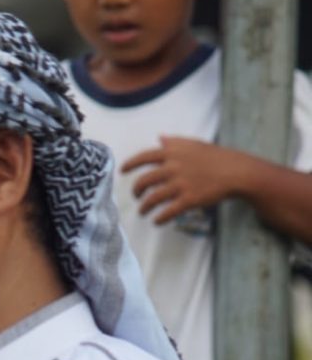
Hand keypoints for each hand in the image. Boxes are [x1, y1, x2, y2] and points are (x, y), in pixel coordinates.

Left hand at [122, 136, 245, 224]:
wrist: (236, 171)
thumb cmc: (214, 157)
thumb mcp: (193, 144)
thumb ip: (174, 142)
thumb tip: (159, 138)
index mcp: (173, 153)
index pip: (144, 157)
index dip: (130, 164)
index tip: (121, 171)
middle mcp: (173, 167)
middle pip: (144, 181)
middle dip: (136, 191)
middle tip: (136, 196)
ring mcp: (181, 184)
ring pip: (153, 199)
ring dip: (144, 208)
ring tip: (143, 212)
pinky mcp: (189, 199)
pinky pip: (167, 212)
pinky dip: (159, 219)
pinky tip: (156, 221)